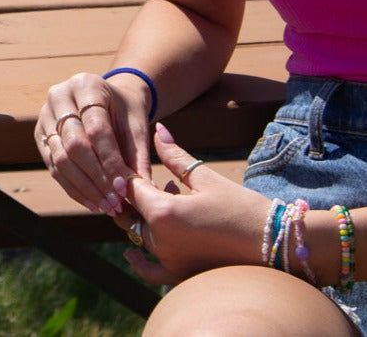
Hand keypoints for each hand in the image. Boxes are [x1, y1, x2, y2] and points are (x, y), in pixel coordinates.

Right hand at [35, 71, 154, 216]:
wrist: (107, 100)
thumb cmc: (124, 112)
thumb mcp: (137, 126)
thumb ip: (138, 155)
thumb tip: (145, 190)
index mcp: (86, 85)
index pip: (97, 128)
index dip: (110, 161)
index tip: (124, 187)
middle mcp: (59, 95)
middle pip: (74, 144)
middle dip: (97, 178)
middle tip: (115, 202)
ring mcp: (45, 114)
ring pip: (60, 158)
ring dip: (85, 188)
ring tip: (106, 206)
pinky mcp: (40, 134)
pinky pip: (53, 166)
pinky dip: (73, 188)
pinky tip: (92, 202)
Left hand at [118, 122, 268, 285]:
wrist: (277, 247)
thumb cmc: (243, 208)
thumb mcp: (207, 178)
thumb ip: (175, 156)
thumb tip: (158, 130)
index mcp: (163, 213)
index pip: (131, 188)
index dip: (129, 172)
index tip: (131, 160)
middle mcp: (160, 240)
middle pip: (131, 211)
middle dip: (135, 193)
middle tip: (146, 176)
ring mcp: (169, 261)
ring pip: (139, 234)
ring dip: (144, 216)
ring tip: (166, 196)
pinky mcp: (180, 276)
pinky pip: (149, 271)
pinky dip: (139, 261)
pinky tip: (132, 252)